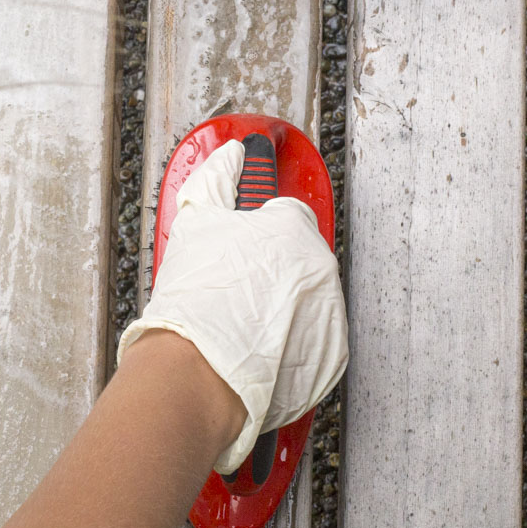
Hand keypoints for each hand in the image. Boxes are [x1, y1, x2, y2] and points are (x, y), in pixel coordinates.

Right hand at [118, 139, 348, 474]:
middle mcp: (321, 267)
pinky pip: (313, 342)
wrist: (198, 373)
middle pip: (298, 260)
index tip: (242, 247)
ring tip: (240, 323)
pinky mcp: (331, 356)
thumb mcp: (195, 223)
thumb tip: (231, 154)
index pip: (286, 215)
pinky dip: (290, 345)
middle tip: (232, 289)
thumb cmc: (195, 300)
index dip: (258, 232)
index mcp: (293, 227)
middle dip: (269, 271)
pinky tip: (256, 347)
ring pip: (306, 301)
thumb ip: (217, 179)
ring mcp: (330, 313)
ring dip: (282, 308)